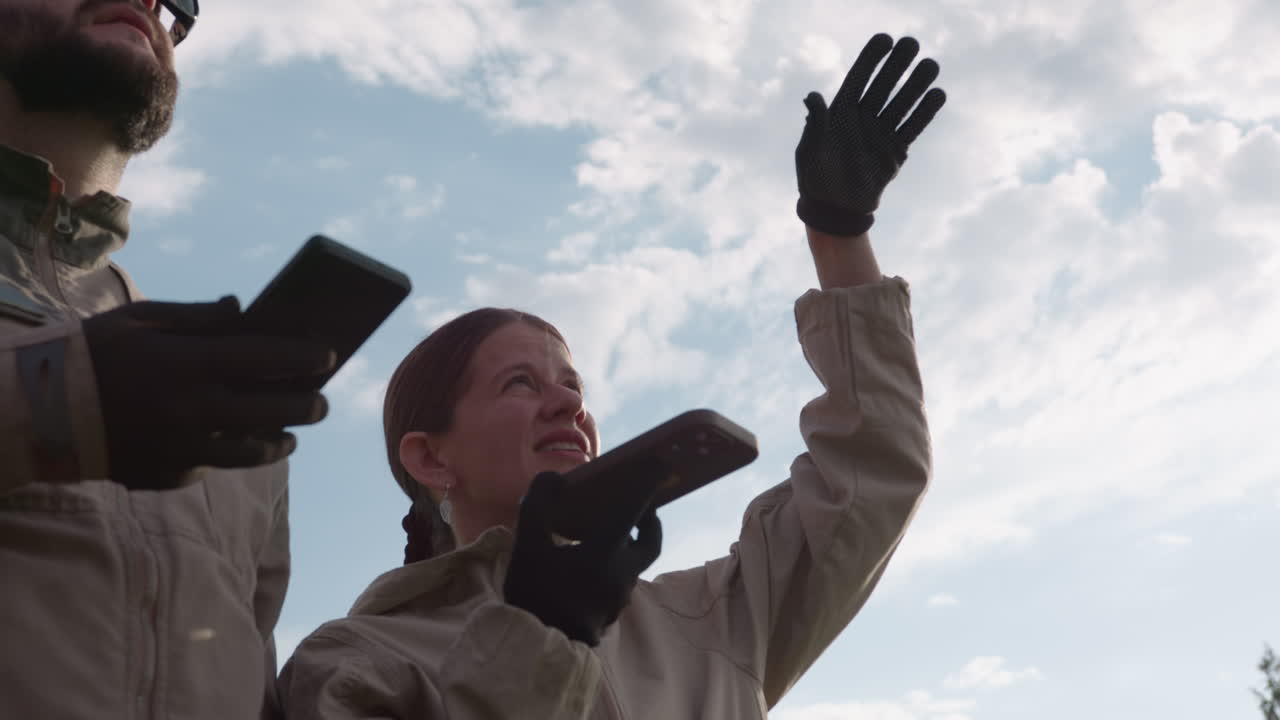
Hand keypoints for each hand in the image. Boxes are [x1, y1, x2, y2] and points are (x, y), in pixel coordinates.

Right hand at [82, 296, 335, 489]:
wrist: (38, 414)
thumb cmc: (92, 354)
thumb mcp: (141, 320)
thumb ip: (198, 317)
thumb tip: (242, 309)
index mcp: (191, 364)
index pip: (268, 359)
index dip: (305, 359)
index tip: (328, 357)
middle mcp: (196, 410)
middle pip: (276, 412)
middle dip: (309, 406)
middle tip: (321, 402)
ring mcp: (185, 449)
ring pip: (254, 452)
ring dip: (279, 442)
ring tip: (289, 435)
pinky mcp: (170, 475)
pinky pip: (212, 467)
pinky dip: (224, 455)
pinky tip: (229, 444)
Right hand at [503, 471, 662, 646]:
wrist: (535, 647)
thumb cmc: (533, 592)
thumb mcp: (528, 545)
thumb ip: (538, 506)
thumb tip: (553, 478)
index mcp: (606, 552)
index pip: (633, 511)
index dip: (646, 486)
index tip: (660, 466)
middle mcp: (622, 574)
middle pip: (650, 543)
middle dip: (650, 523)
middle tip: (641, 508)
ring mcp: (619, 598)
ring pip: (634, 565)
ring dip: (627, 547)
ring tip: (603, 537)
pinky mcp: (611, 615)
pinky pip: (619, 584)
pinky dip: (613, 568)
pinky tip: (589, 569)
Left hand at [795, 33, 947, 235]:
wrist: (834, 211)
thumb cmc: (815, 180)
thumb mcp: (810, 151)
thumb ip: (815, 124)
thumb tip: (812, 96)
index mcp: (840, 114)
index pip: (858, 79)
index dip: (870, 59)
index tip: (885, 39)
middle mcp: (863, 119)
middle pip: (883, 86)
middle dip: (897, 65)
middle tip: (912, 44)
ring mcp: (881, 133)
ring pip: (901, 103)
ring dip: (916, 84)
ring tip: (931, 64)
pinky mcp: (895, 151)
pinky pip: (912, 128)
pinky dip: (924, 113)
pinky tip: (938, 94)